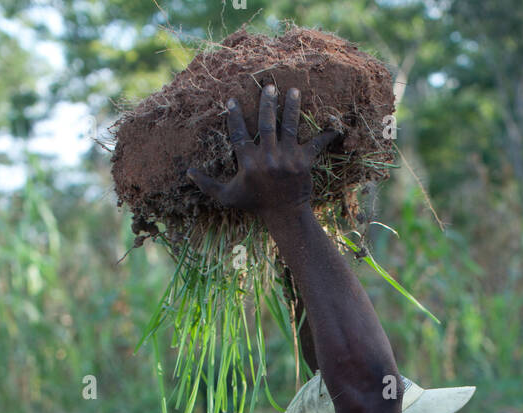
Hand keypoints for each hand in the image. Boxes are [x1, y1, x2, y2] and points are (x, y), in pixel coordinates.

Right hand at [188, 86, 339, 217]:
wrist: (285, 216)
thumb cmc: (255, 204)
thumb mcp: (228, 197)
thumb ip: (207, 184)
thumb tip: (187, 172)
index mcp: (248, 163)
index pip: (238, 133)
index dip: (234, 116)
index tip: (232, 100)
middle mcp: (267, 158)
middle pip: (267, 123)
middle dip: (268, 102)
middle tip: (269, 86)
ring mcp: (287, 159)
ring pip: (289, 126)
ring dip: (292, 107)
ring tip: (294, 90)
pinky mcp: (304, 163)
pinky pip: (316, 144)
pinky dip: (326, 134)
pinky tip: (335, 124)